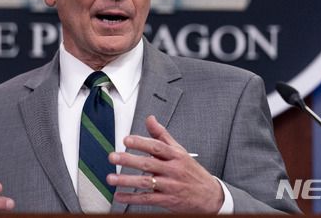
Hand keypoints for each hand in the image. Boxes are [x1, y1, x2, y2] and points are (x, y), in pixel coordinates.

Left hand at [107, 115, 223, 212]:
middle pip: (149, 164)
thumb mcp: (179, 151)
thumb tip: (150, 119)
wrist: (210, 196)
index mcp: (176, 155)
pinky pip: (148, 199)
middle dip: (129, 160)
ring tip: (111, 178)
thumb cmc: (191, 171)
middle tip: (113, 157)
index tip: (127, 140)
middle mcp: (173, 170)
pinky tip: (119, 196)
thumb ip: (162, 135)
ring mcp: (170, 186)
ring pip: (146, 182)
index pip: (157, 146)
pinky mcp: (168, 200)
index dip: (141, 142)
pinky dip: (132, 198)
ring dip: (127, 181)